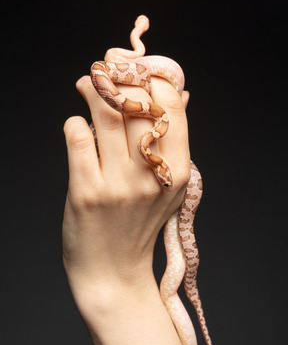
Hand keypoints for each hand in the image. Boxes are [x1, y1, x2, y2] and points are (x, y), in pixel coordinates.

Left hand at [62, 75, 189, 296]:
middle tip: (106, 73)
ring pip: (107, 117)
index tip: (139, 73)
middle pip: (137, 108)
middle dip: (120, 81)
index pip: (171, 110)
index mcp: (176, 174)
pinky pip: (78, 139)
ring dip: (94, 91)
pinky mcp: (85, 192)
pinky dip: (76, 123)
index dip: (154, 82)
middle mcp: (149, 178)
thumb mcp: (167, 189)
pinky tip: (78, 125)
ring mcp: (117, 186)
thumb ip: (173, 143)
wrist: (113, 271)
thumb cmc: (139, 226)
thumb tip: (180, 96)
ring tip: (87, 84)